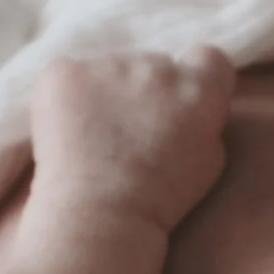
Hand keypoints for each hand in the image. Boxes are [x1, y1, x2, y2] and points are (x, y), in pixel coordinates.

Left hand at [29, 48, 236, 231]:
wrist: (100, 215)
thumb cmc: (161, 199)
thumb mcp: (209, 160)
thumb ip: (204, 119)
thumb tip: (189, 105)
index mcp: (197, 86)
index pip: (207, 58)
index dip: (195, 79)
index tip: (179, 104)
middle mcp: (155, 65)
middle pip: (154, 64)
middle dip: (146, 90)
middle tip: (130, 131)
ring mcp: (106, 64)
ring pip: (110, 70)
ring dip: (107, 93)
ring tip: (95, 136)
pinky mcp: (64, 72)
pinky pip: (70, 75)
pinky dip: (69, 97)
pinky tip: (68, 130)